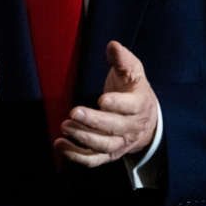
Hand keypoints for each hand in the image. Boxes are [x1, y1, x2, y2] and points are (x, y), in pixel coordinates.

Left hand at [54, 41, 158, 167]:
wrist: (146, 119)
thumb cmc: (134, 90)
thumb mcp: (133, 71)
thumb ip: (123, 59)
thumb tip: (112, 45)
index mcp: (140, 104)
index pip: (131, 106)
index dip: (117, 104)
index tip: (102, 99)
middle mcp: (132, 127)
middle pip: (115, 127)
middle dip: (94, 121)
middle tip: (74, 112)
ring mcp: (121, 143)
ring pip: (103, 145)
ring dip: (83, 138)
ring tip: (65, 126)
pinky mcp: (109, 154)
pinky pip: (93, 160)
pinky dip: (76, 155)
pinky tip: (59, 144)